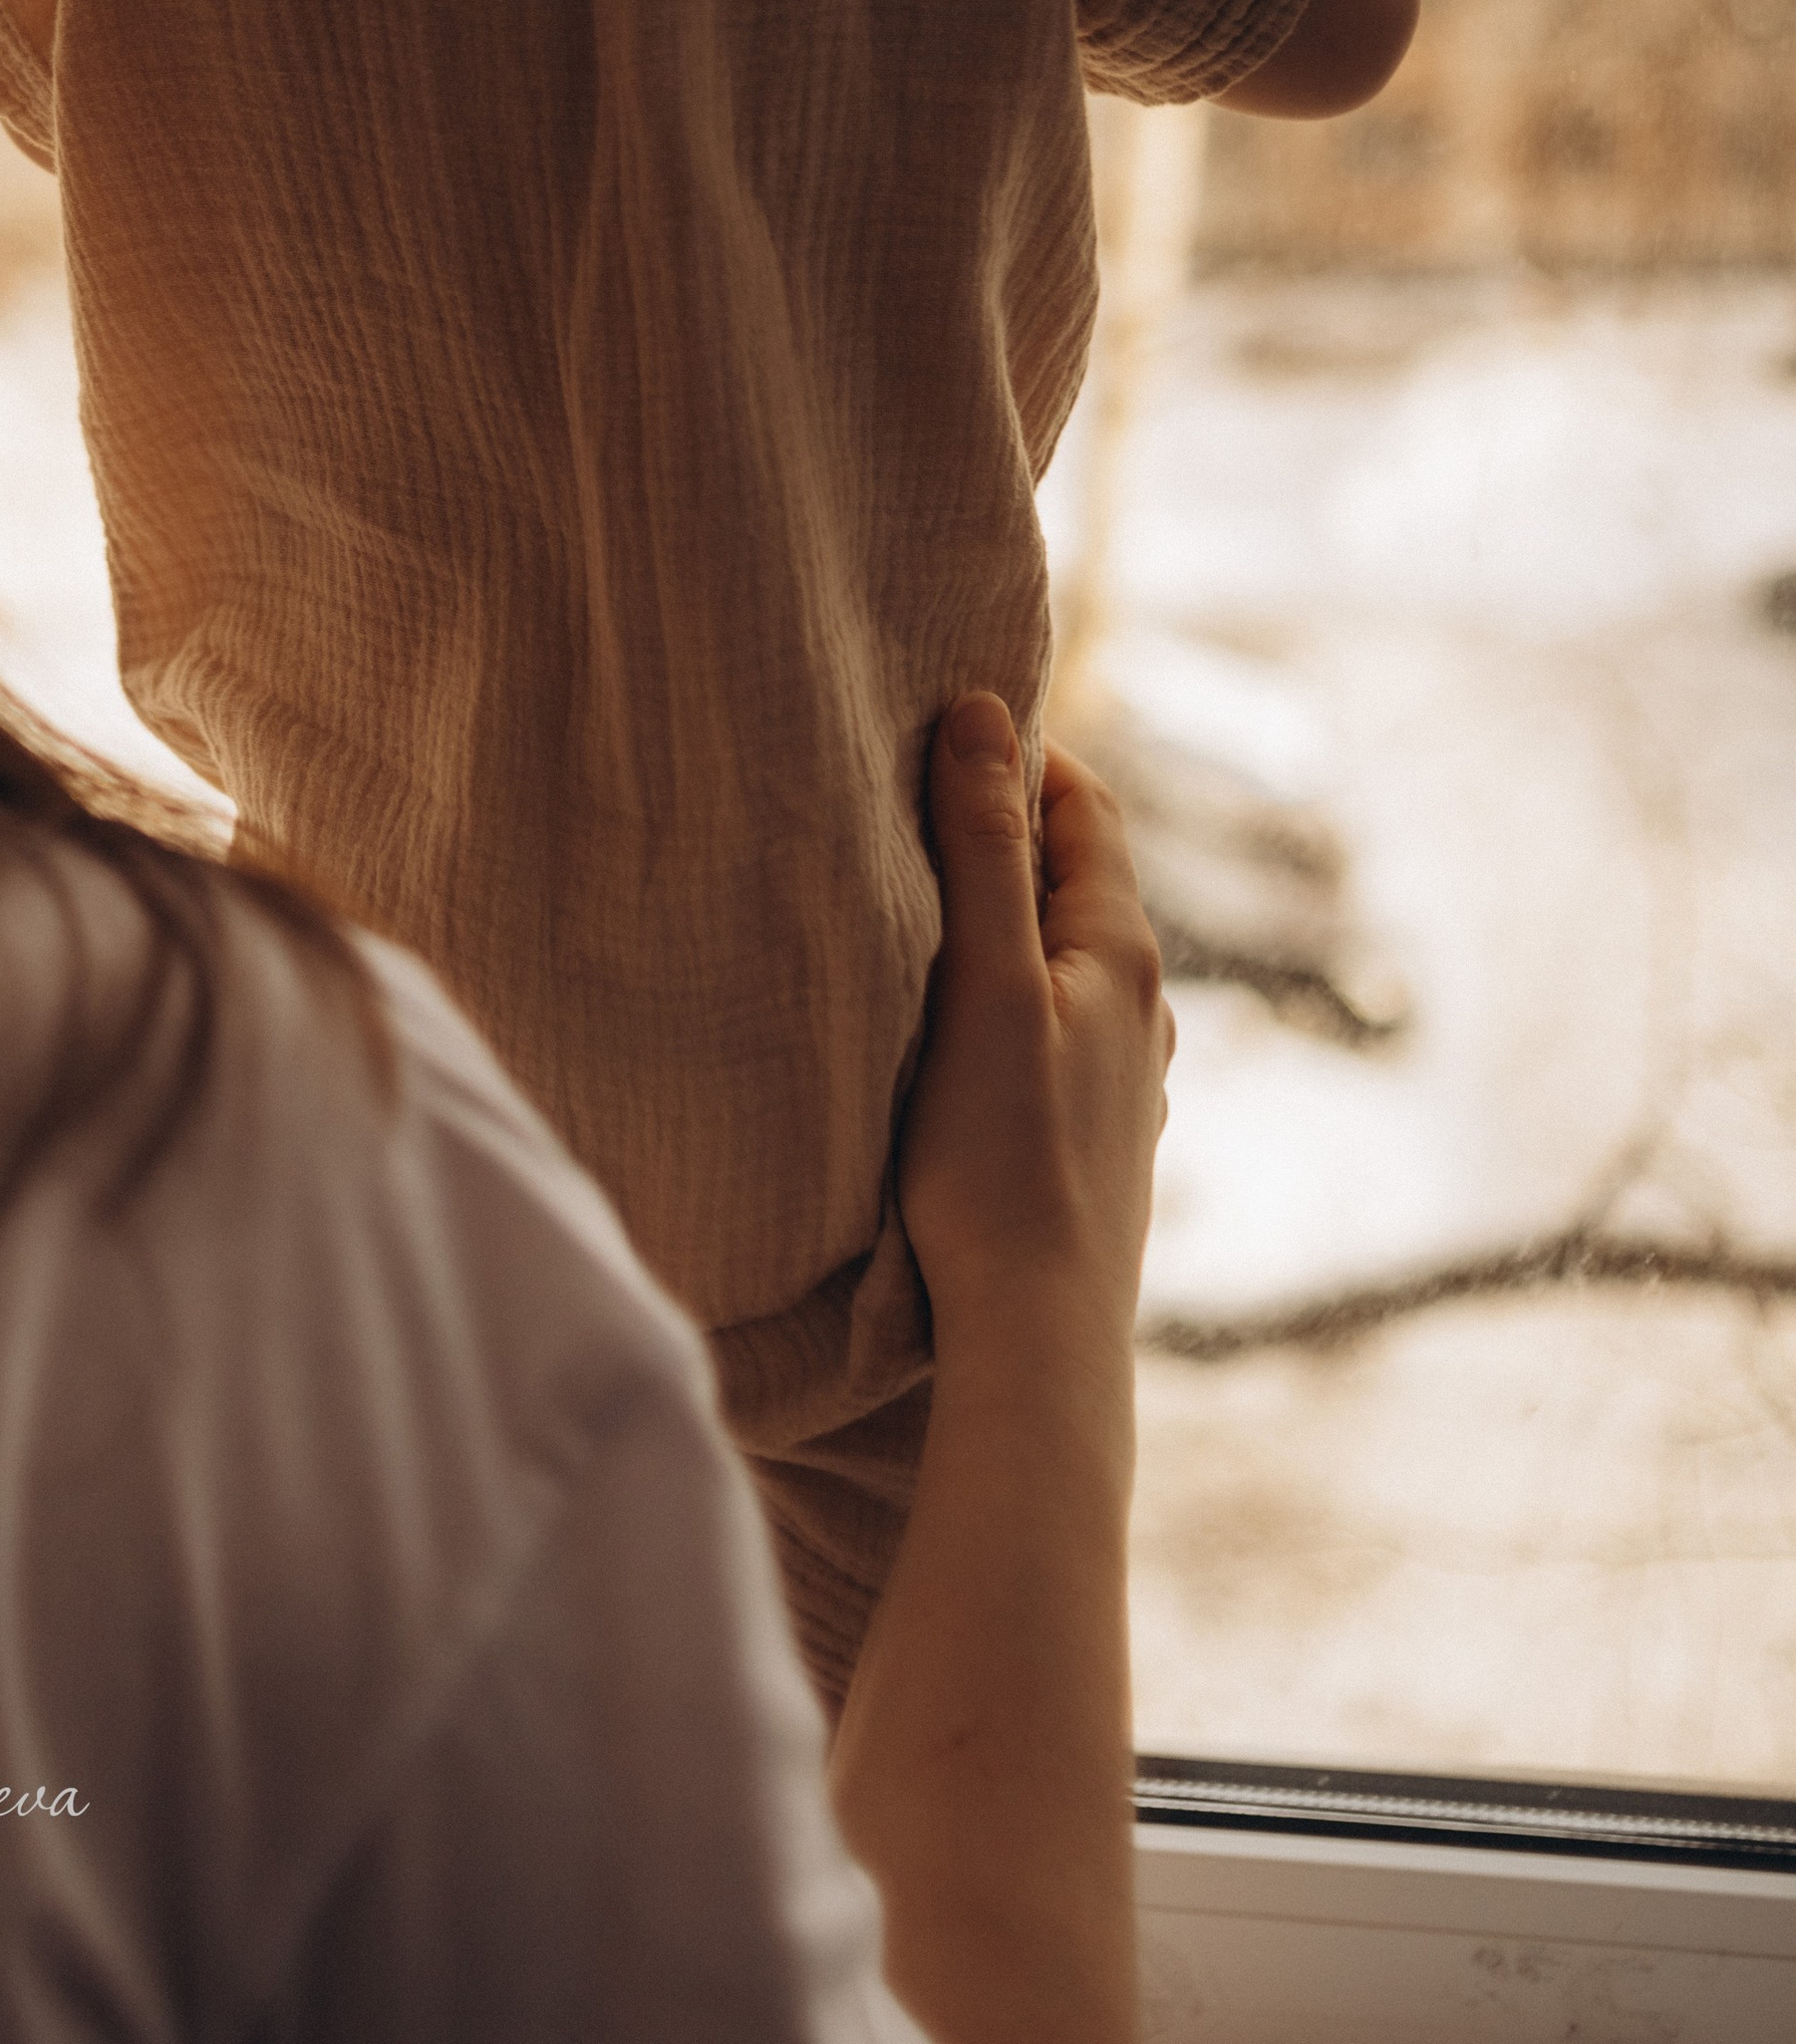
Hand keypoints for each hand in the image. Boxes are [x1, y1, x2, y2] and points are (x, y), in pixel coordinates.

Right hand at [896, 696, 1170, 1352]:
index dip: (1020, 755)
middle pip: (1076, 879)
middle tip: (908, 808)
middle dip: (1004, 832)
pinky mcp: (1095, 1138)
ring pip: (1063, 959)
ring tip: (920, 914)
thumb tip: (984, 712)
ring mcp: (1125, 1079)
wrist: (1040, 1341)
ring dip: (1004, 921)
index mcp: (1121, 952)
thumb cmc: (999, 1159)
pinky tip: (958, 1032)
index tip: (940, 733)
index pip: (1086, 806)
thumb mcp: (982, 982)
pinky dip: (1009, 995)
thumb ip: (984, 849)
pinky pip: (1055, 1028)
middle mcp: (1143, 1007)